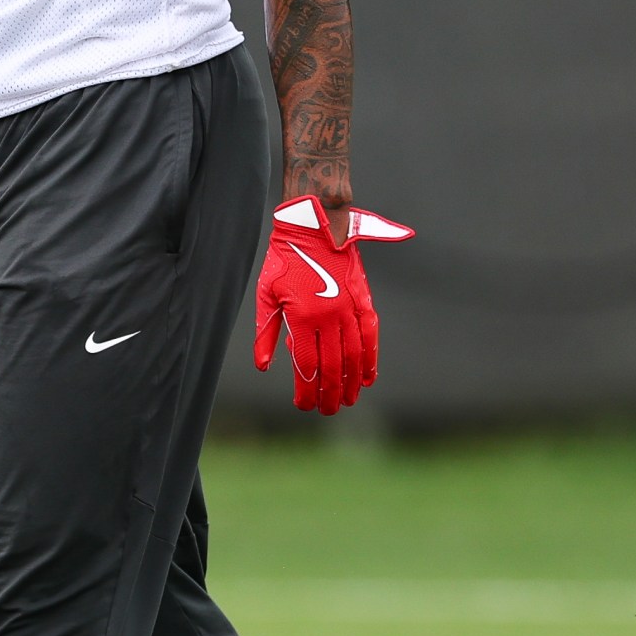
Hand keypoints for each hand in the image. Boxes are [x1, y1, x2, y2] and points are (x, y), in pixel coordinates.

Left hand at [251, 197, 412, 413]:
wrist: (314, 225)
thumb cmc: (284, 260)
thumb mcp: (266, 295)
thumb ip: (266, 333)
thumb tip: (264, 367)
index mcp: (303, 318)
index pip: (307, 366)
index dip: (307, 390)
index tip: (305, 406)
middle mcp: (328, 317)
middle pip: (332, 367)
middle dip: (329, 393)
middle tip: (327, 411)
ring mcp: (348, 309)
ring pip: (353, 356)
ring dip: (351, 383)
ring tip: (347, 401)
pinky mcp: (362, 300)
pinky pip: (370, 336)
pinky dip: (371, 358)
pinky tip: (367, 377)